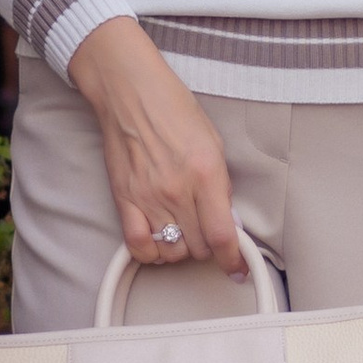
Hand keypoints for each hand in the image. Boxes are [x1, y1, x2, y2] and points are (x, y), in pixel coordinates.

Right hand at [64, 17, 245, 272]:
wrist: (130, 92)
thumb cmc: (174, 109)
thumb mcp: (213, 143)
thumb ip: (220, 185)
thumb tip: (227, 220)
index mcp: (205, 174)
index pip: (222, 235)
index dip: (233, 260)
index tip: (237, 270)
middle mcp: (177, 191)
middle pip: (198, 248)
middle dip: (208, 248)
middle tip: (207, 234)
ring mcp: (148, 198)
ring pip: (170, 252)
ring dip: (181, 250)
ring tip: (183, 233)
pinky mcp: (124, 199)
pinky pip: (138, 245)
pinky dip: (150, 253)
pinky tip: (158, 243)